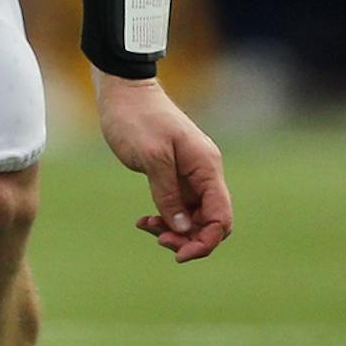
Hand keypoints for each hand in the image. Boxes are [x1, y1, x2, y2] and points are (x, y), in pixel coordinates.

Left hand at [94, 73, 232, 261]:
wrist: (123, 92)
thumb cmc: (136, 119)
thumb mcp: (151, 157)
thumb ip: (167, 194)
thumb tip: (184, 229)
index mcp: (206, 168)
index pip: (221, 217)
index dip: (206, 241)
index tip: (179, 253)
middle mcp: (204, 173)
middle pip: (210, 221)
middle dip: (188, 238)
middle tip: (158, 239)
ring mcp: (190, 174)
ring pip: (193, 216)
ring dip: (174, 229)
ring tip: (145, 226)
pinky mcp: (174, 174)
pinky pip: (178, 206)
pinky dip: (165, 217)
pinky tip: (143, 220)